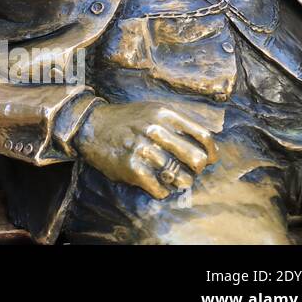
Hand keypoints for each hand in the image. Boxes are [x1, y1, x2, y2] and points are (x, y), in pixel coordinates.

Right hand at [74, 101, 217, 199]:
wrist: (90, 126)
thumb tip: (207, 148)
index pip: (205, 137)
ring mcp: (144, 149)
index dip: (212, 153)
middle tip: (186, 170)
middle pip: (198, 160)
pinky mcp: (132, 168)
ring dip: (178, 183)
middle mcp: (156, 130)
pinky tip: (154, 183)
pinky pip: (161, 190)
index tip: (208, 160)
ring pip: (182, 179)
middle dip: (196, 170)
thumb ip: (178, 124)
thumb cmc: (127, 121)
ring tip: (168, 177)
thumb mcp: (153, 111)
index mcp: (165, 114)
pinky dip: (161, 191)